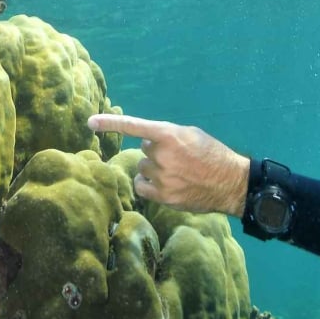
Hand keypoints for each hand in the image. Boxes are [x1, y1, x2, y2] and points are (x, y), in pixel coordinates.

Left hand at [87, 113, 249, 214]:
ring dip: (154, 169)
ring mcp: (161, 177)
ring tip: (176, 172)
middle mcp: (162, 155)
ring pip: (143, 169)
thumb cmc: (211, 154)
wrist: (230, 182)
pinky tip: (164, 184)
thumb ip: (166, 136)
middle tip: (177, 157)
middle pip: (144, 150)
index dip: (110, 124)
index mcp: (169, 135)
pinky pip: (142, 187)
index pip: (134, 126)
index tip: (90, 122)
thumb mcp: (190, 134)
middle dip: (156, 152)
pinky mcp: (163, 196)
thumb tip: (147, 142)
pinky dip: (148, 185)